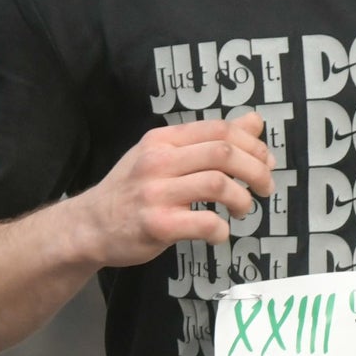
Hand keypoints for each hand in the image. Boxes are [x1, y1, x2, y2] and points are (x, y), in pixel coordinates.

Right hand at [76, 113, 273, 266]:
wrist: (89, 226)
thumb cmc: (132, 190)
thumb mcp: (163, 155)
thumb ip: (206, 140)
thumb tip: (253, 122)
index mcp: (162, 140)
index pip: (220, 129)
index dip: (253, 144)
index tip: (265, 162)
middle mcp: (157, 161)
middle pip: (224, 154)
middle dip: (257, 170)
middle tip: (264, 188)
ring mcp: (155, 193)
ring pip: (219, 185)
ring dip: (243, 200)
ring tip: (241, 210)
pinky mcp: (157, 225)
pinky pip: (205, 223)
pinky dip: (222, 230)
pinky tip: (218, 232)